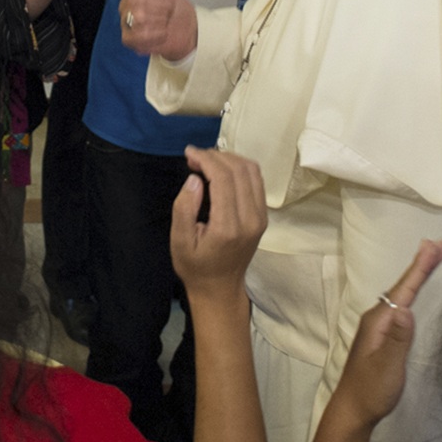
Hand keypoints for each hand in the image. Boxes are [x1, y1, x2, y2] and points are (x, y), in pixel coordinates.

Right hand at [120, 0, 197, 60]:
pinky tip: (163, 33)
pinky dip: (157, 35)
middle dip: (161, 5)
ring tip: (166, 22)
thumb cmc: (176, 9)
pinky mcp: (128, 39)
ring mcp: (125, 22)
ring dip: (161, 21)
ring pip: (140, 18)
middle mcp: (125, 5)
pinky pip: (141, 35)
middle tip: (169, 10)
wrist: (187, 31)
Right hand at [169, 147, 267, 299]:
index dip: (206, 159)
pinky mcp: (263, 216)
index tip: (189, 153)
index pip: (224, 178)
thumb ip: (184, 208)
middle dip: (216, 155)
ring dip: (229, 158)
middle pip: (240, 170)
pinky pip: (256, 181)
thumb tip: (194, 178)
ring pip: (252, 171)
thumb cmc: (195, 266)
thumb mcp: (178, 242)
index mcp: (228, 227)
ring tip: (206, 161)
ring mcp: (260, 217)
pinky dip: (239, 168)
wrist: (220, 288)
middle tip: (194, 156)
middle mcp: (250, 219)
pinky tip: (221, 170)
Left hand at [327, 240, 441, 431]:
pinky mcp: (382, 337)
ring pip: (401, 295)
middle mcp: (376, 319)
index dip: (420, 268)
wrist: (353, 410)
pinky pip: (400, 306)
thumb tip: (406, 309)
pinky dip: (412, 293)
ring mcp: (378, 328)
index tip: (435, 246)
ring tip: (431, 259)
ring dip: (416, 277)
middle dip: (420, 266)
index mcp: (378, 322)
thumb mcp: (387, 367)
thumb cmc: (371, 390)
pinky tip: (416, 294)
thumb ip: (397, 339)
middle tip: (438, 244)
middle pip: (402, 287)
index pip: (403, 290)